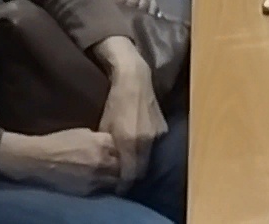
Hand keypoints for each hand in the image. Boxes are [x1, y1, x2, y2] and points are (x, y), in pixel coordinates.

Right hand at [0, 128, 120, 195]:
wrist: (39, 159)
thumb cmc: (59, 142)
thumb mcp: (84, 133)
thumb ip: (102, 139)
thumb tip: (114, 144)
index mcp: (102, 142)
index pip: (126, 147)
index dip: (126, 150)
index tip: (127, 151)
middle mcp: (102, 160)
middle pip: (125, 166)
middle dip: (125, 165)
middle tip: (125, 166)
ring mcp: (96, 177)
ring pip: (117, 180)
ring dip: (117, 178)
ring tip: (116, 176)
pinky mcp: (88, 190)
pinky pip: (103, 189)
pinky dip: (105, 185)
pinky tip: (102, 181)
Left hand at [98, 61, 167, 190]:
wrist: (134, 80)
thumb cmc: (114, 102)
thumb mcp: (105, 126)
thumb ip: (109, 147)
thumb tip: (110, 164)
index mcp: (129, 140)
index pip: (129, 173)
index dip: (124, 184)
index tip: (119, 189)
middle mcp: (146, 140)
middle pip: (142, 168)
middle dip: (133, 175)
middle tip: (124, 178)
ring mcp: (158, 134)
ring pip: (150, 156)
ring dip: (141, 161)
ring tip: (131, 161)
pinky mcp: (164, 128)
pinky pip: (155, 145)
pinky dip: (147, 148)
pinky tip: (140, 144)